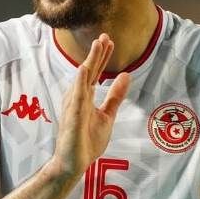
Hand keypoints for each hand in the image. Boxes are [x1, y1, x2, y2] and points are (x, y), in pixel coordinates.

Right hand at [50, 34, 130, 179]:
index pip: (95, 72)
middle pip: (89, 71)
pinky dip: (79, 83)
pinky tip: (83, 70)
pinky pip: (77, 98)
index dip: (102, 57)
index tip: (109, 41)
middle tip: (105, 35)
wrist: (75, 162)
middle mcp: (77, 98)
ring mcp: (74, 106)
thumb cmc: (87, 140)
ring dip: (90, 61)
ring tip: (97, 45)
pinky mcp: (73, 117)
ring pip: (83, 80)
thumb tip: (125, 75)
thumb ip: (115, 96)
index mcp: (85, 97)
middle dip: (97, 53)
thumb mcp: (107, 115)